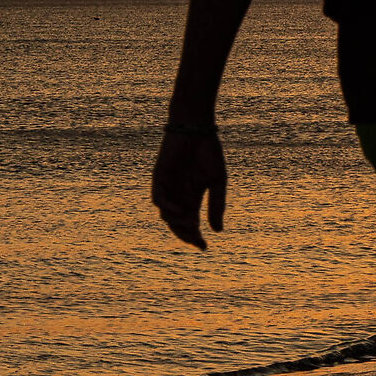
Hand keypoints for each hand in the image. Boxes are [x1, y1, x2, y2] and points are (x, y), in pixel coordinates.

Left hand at [152, 127, 227, 247]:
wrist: (196, 128)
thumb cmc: (208, 152)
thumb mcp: (217, 181)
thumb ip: (216, 204)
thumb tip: (217, 231)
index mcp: (192, 197)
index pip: (191, 223)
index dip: (195, 236)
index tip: (204, 247)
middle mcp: (177, 195)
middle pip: (177, 223)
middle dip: (186, 233)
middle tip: (196, 239)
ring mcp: (167, 187)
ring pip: (166, 214)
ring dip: (177, 222)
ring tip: (191, 223)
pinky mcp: (158, 178)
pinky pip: (159, 198)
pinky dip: (168, 206)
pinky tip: (180, 210)